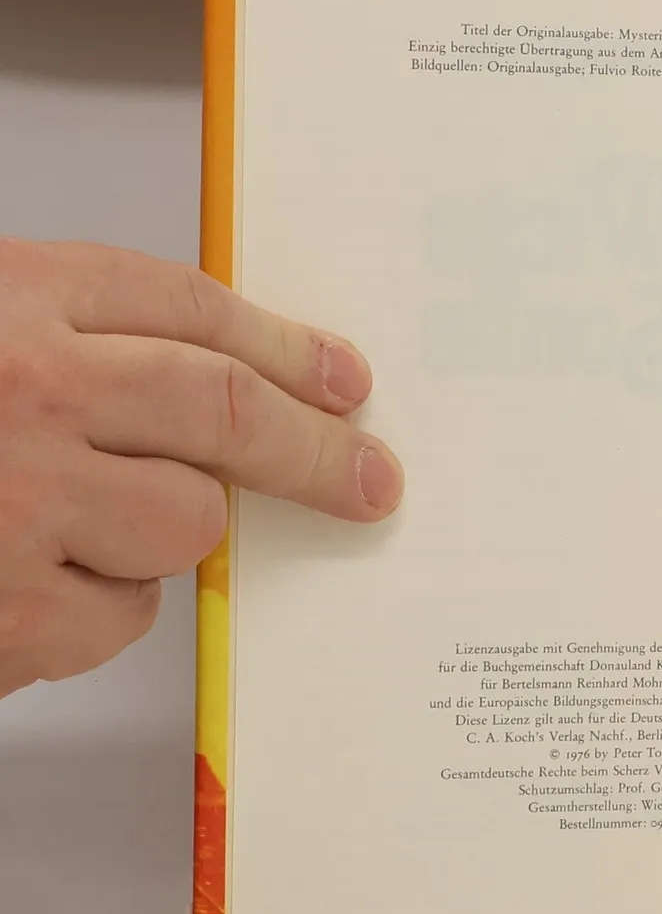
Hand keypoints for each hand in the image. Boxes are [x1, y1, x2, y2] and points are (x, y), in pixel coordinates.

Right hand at [0, 238, 402, 696]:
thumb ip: (57, 340)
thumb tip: (209, 387)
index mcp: (5, 298)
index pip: (187, 305)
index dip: (282, 341)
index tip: (343, 379)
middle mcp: (23, 390)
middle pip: (228, 411)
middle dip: (320, 449)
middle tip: (371, 477)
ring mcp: (16, 503)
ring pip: (187, 525)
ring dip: (169, 532)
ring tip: (87, 524)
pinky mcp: (6, 612)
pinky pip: (119, 615)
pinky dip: (102, 607)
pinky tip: (33, 585)